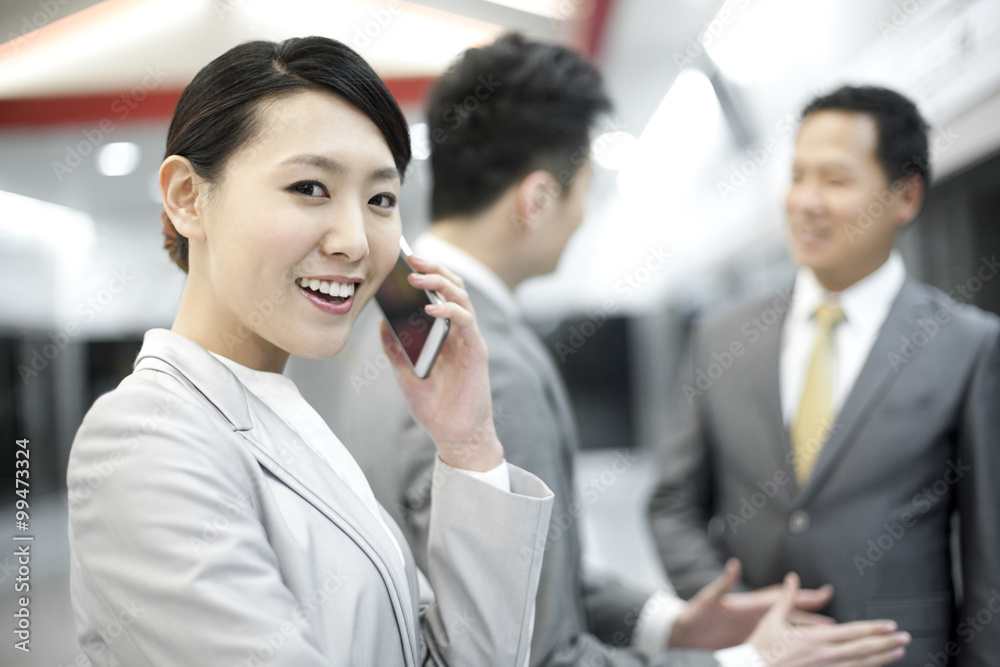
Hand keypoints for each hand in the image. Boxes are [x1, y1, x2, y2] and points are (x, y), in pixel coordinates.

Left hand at [380, 254, 502, 471]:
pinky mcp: (476, 352)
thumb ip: (395, 349)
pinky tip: (431, 308)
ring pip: (462, 298)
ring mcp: (469, 340)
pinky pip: (466, 322)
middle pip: (453, 288)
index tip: (404, 261)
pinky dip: (450, 310)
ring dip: (440, 283)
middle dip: (434, 269)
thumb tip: (381, 322)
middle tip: (412, 258)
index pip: (439, 294)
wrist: (454, 436)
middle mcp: (459, 332)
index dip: (426, 275)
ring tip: (418, 277)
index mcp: (444, 334)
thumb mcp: (405, 374)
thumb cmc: (434, 407)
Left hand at [670, 559, 833, 649]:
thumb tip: (733, 564)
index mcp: (749, 604)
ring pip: (786, 630)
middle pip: (790, 614)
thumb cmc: (694, 615)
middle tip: (838, 619)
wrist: (682, 633)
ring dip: (806, 632)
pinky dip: (791, 646)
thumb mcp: (708, 599)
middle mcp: (755, 616)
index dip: (803, 595)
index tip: (825, 593)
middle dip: (813, 616)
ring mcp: (753, 630)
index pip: (781, 598)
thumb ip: (723, 583)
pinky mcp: (749, 643)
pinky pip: (776, 644)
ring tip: (829, 636)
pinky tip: (803, 652)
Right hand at [747, 572, 910, 665]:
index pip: (852, 632)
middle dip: (886, 642)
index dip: (873, 628)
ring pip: (862, 664)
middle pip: (863, 648)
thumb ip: (786, 599)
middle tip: (904, 638)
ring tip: (898, 652)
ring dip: (883, 658)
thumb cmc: (762, 647)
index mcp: (815, 637)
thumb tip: (791, 578)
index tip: (890, 625)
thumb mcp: (772, 620)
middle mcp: (826, 654)